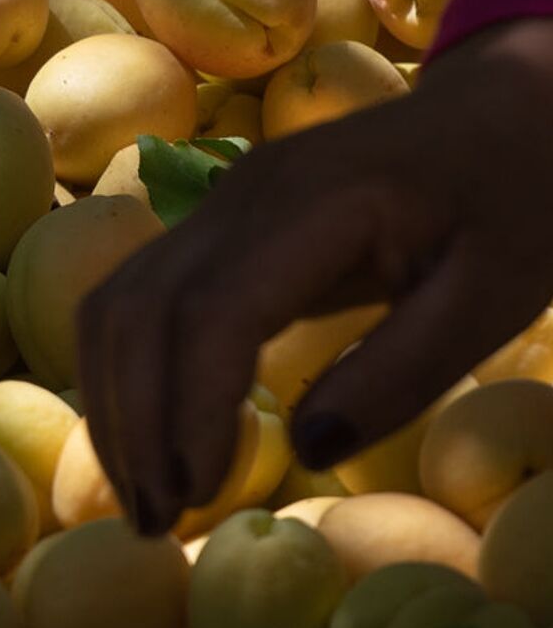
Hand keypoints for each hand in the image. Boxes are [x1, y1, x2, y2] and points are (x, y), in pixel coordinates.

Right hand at [75, 16, 552, 535]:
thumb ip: (403, 369)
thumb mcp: (496, 293)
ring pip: (118, 301)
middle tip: (153, 521)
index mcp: (315, 206)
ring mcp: (218, 205)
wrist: (504, 106)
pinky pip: (136, 296)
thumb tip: (308, 447)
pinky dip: (126, 370)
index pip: (211, 312)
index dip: (190, 408)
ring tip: (144, 492)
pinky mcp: (213, 223)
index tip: (198, 494)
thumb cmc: (516, 200)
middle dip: (132, 422)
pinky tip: (152, 429)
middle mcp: (240, 198)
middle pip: (139, 310)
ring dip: (114, 401)